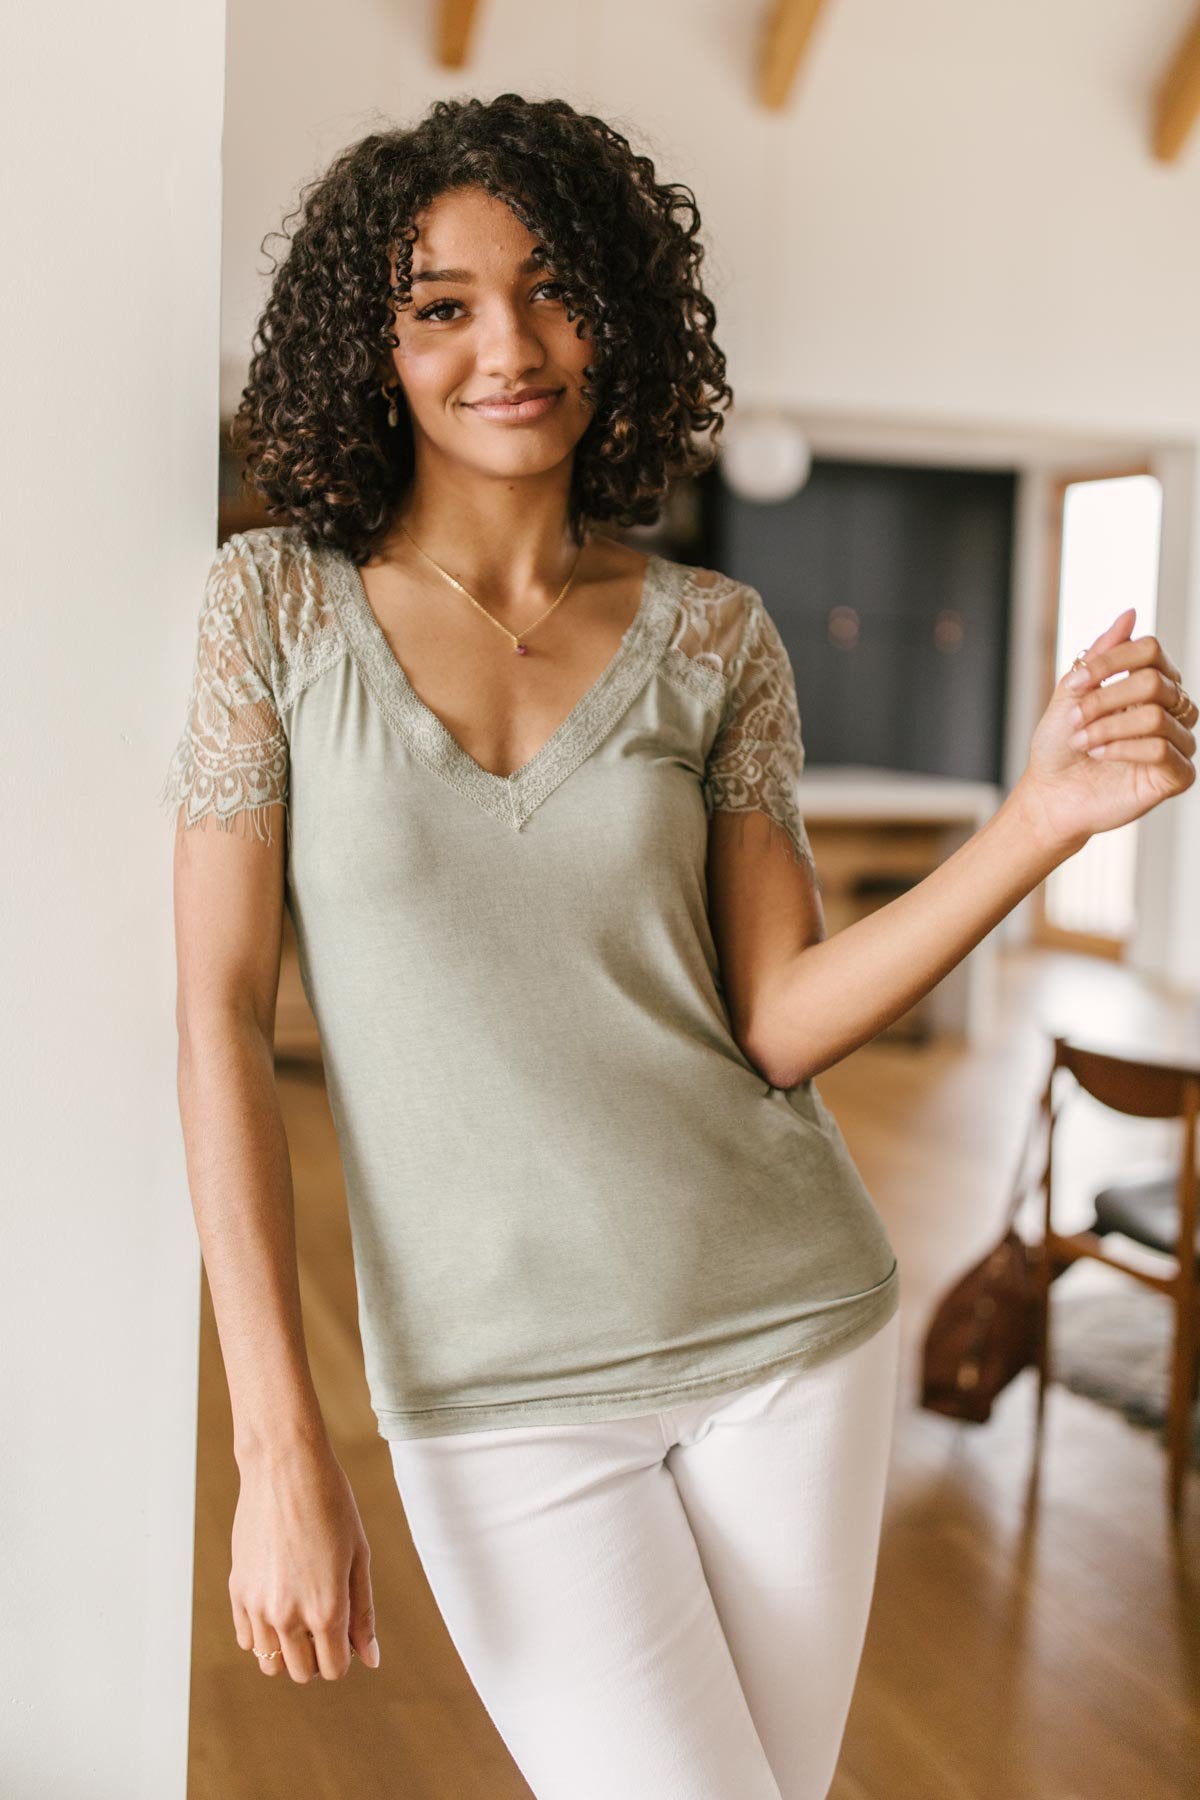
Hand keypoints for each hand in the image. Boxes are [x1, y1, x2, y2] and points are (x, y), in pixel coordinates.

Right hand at [229, 1438, 378, 1682]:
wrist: (284, 1467)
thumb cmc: (331, 1505)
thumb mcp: (359, 1556)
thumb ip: (363, 1612)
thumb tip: (369, 1659)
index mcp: (326, 1609)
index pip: (334, 1669)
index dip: (344, 1656)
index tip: (346, 1632)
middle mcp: (288, 1616)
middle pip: (301, 1672)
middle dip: (317, 1656)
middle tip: (325, 1619)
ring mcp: (257, 1606)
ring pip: (270, 1663)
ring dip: (288, 1649)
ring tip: (300, 1612)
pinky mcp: (236, 1590)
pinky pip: (246, 1639)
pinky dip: (263, 1633)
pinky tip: (278, 1602)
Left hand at [1015, 608, 1196, 852]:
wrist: (1050, 794)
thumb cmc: (1060, 746)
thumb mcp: (1073, 692)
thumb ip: (1102, 655)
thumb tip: (1130, 613)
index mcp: (1150, 685)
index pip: (1151, 650)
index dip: (1112, 662)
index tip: (1076, 683)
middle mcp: (1171, 710)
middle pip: (1153, 681)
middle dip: (1104, 699)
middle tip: (1075, 720)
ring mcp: (1177, 742)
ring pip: (1156, 716)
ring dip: (1108, 728)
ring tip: (1083, 741)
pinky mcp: (1176, 775)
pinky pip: (1162, 749)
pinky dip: (1122, 749)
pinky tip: (1100, 756)